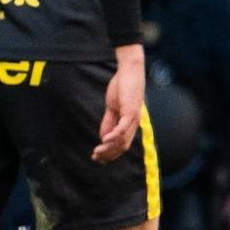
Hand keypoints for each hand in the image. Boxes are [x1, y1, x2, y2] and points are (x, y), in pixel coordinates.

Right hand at [95, 44, 145, 162]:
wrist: (130, 71)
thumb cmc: (122, 87)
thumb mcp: (113, 107)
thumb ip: (109, 122)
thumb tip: (104, 138)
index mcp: (129, 124)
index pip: (121, 144)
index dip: (110, 153)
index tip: (97, 157)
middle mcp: (134, 124)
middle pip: (122, 146)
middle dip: (108, 154)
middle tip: (95, 158)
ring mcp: (134, 118)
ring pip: (122, 139)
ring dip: (109, 148)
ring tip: (97, 152)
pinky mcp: (131, 110)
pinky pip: (123, 127)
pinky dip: (114, 135)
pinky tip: (104, 141)